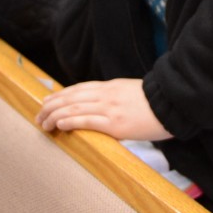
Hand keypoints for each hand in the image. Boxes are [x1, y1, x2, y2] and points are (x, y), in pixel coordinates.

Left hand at [36, 78, 169, 140]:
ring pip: (74, 108)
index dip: (60, 95)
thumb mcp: (132, 93)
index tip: (46, 101)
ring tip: (43, 123)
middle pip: (71, 97)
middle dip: (52, 106)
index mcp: (111, 87)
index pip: (78, 89)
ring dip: (55, 116)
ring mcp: (110, 109)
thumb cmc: (156, 103)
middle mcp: (107, 95)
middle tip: (38, 115)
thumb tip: (103, 107)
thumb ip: (116, 97)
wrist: (173, 105)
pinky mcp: (115, 124)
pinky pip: (87, 121)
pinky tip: (59, 125)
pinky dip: (70, 121)